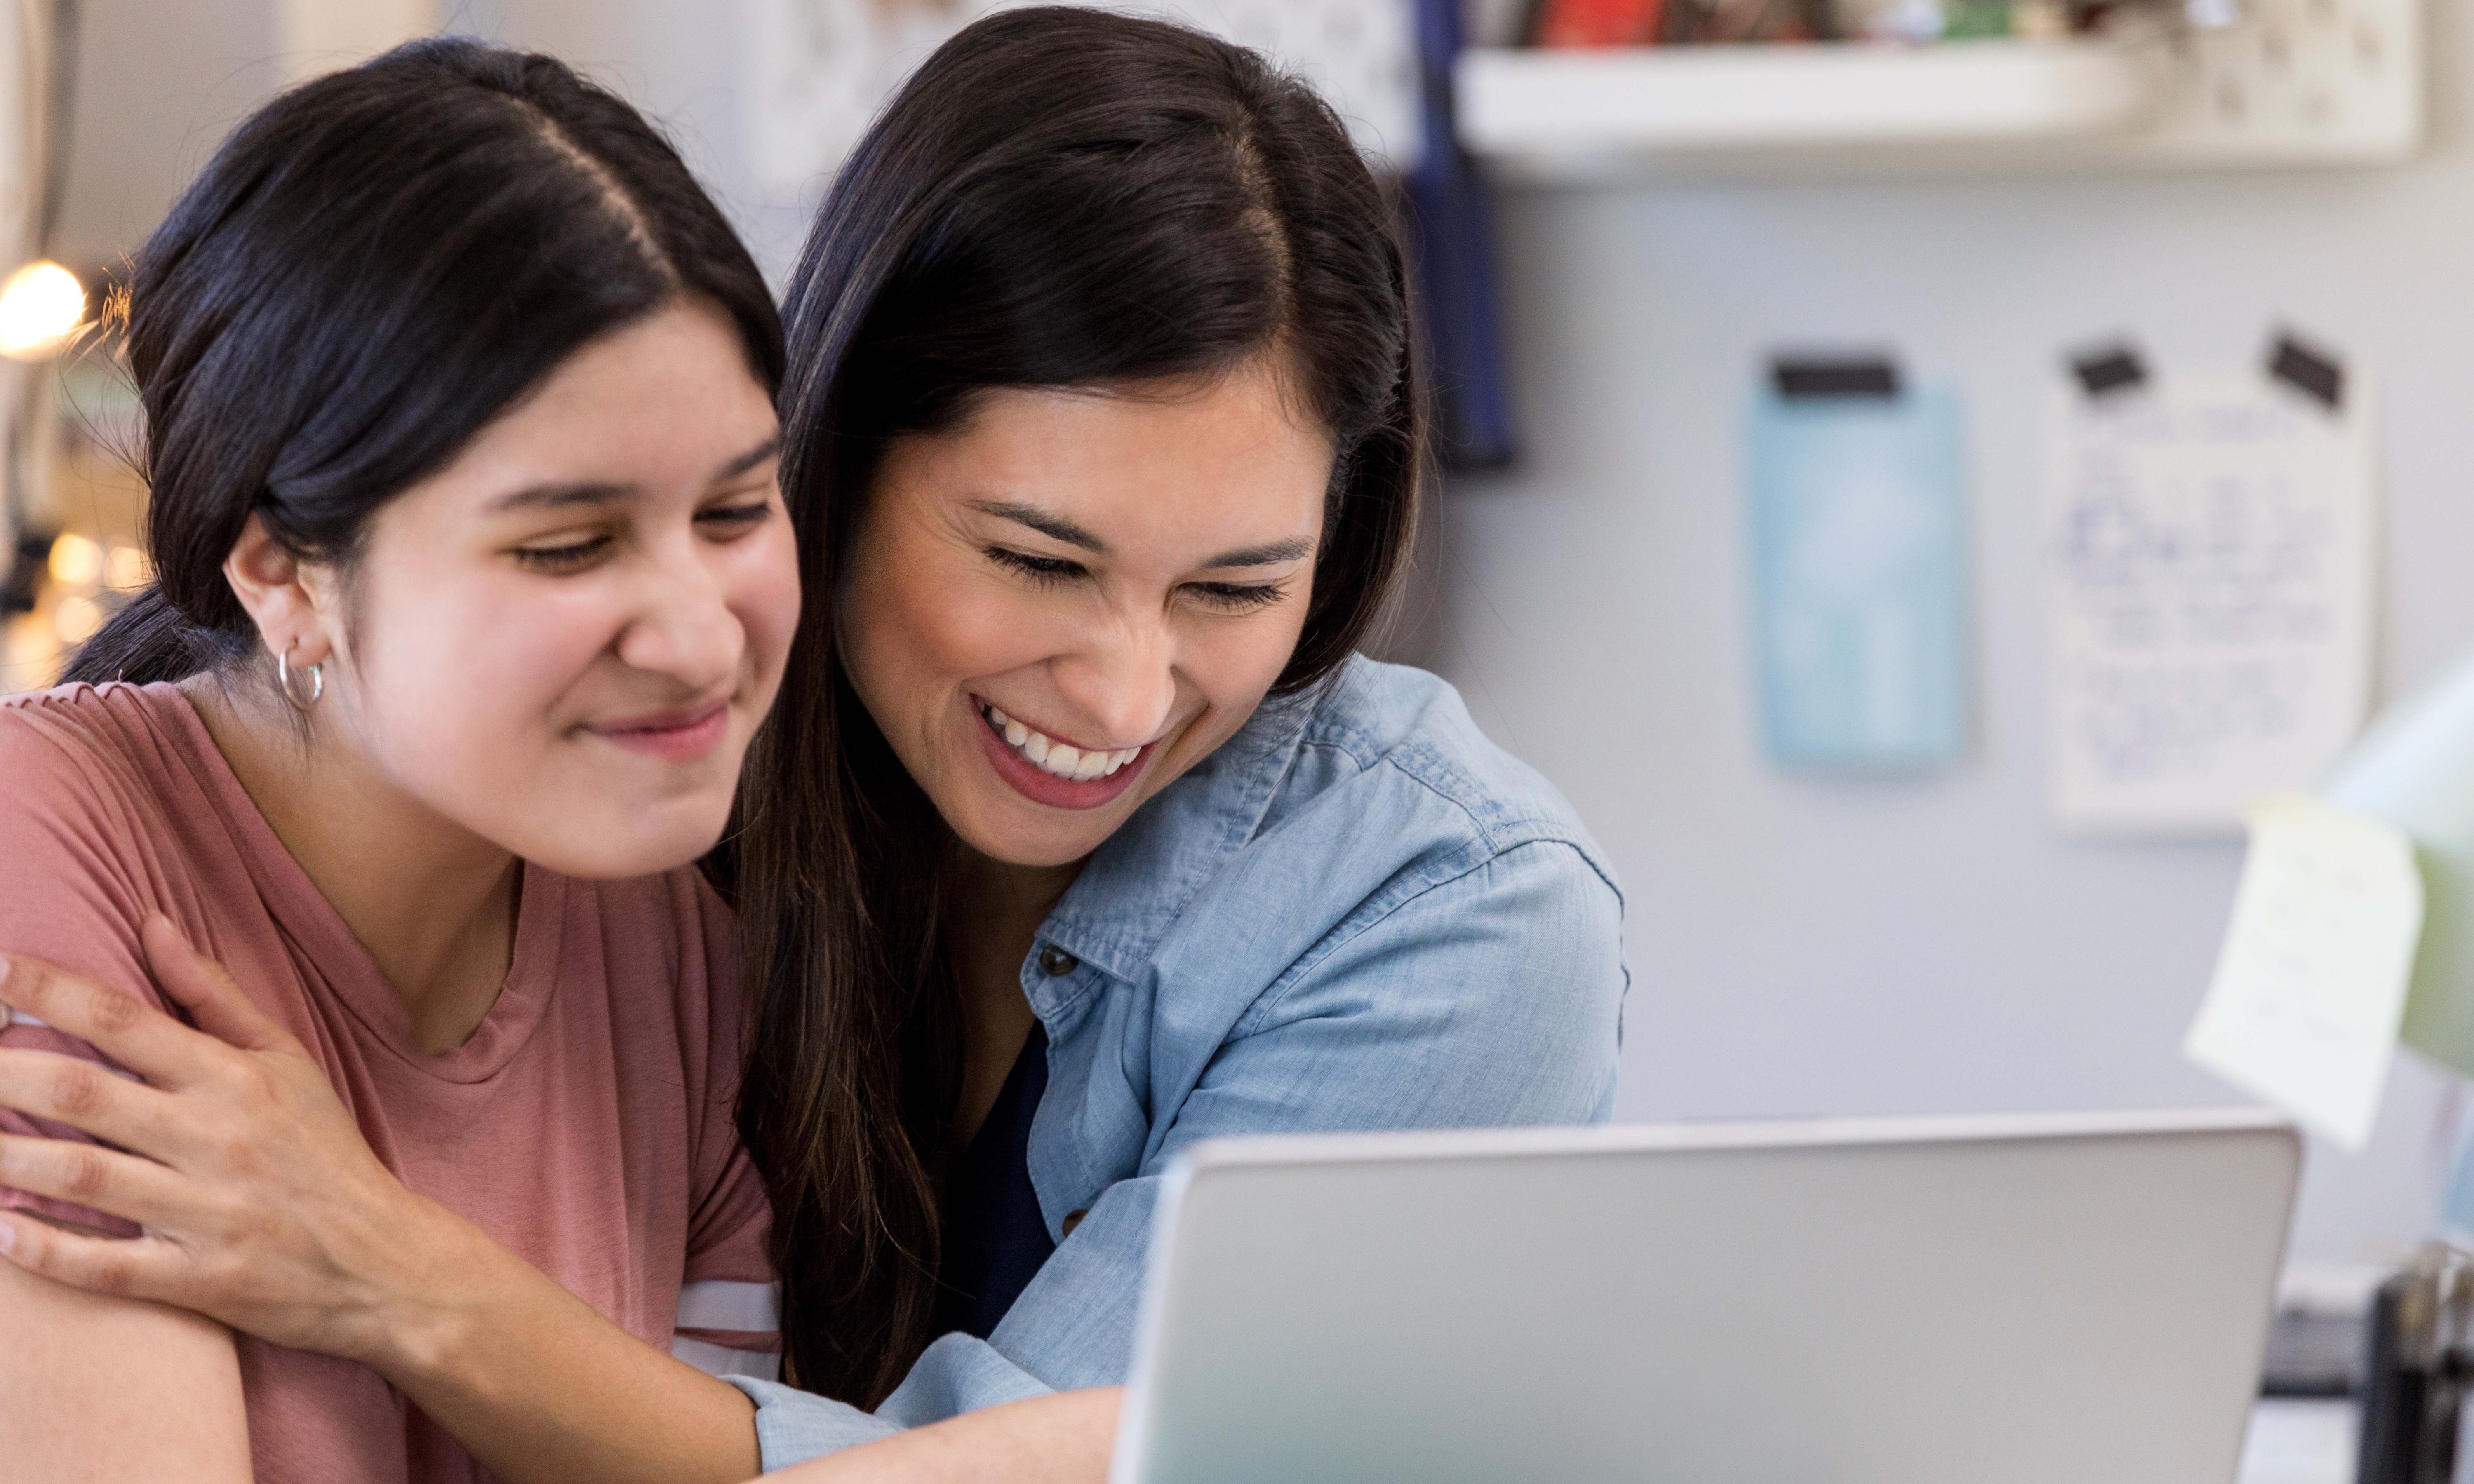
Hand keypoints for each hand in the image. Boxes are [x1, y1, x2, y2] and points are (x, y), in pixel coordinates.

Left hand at [0, 915, 482, 1368]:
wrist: (387, 1263)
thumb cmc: (327, 1154)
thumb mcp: (288, 1062)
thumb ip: (214, 997)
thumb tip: (153, 926)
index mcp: (235, 1079)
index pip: (125, 1021)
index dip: (48, 993)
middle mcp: (217, 1138)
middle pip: (83, 1094)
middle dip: (3, 1072)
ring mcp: (207, 1212)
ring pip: (81, 1176)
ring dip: (5, 1160)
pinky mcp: (199, 1280)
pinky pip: (104, 1265)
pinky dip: (43, 1251)